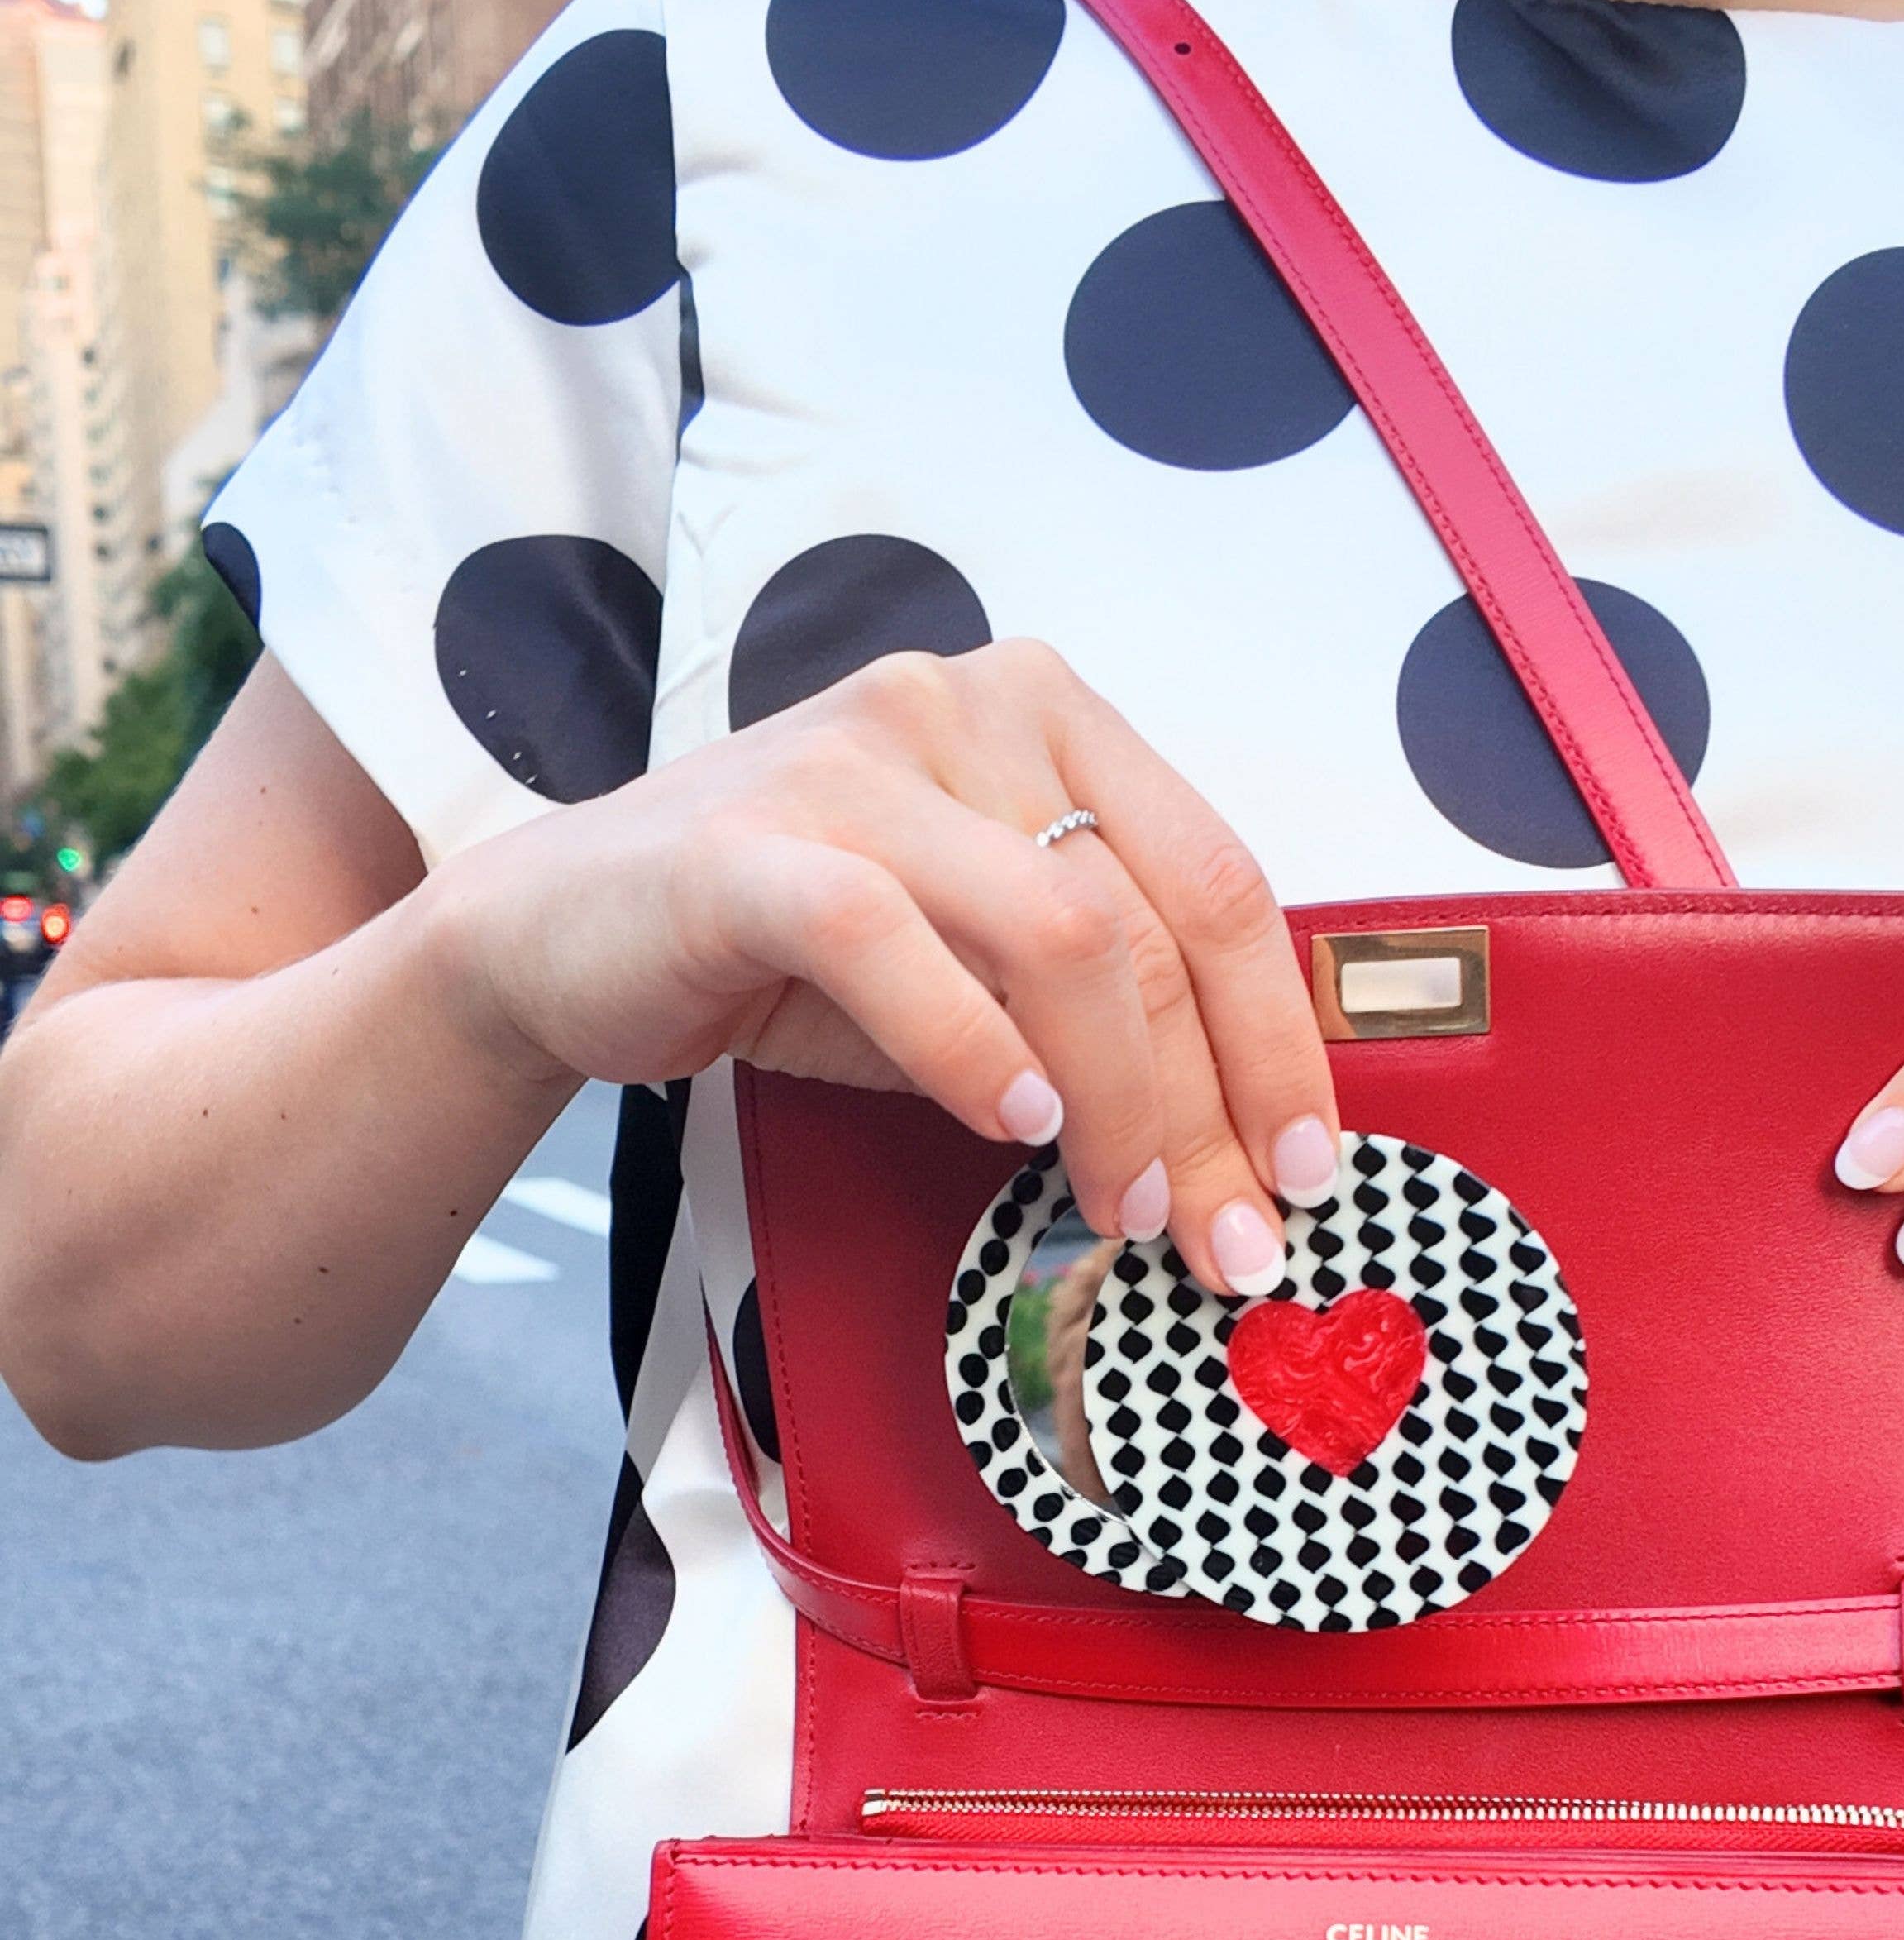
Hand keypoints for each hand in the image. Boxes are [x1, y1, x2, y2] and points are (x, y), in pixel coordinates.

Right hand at [438, 639, 1339, 1298]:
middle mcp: (963, 704)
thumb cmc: (787, 951)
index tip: (1307, 1161)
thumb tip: (1233, 1145)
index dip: (1279, 1033)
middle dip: (1209, 1104)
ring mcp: (857, 758)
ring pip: (1058, 932)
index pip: (1213, 875)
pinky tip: (1011, 1125)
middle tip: (1228, 1235)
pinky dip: (971, 1050)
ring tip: (1120, 1206)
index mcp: (1045, 713)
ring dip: (1117, 1097)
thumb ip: (1093, 1002)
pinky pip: (895, 946)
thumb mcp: (974, 958)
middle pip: (1149, 918)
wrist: (561, 931)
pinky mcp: (755, 843)